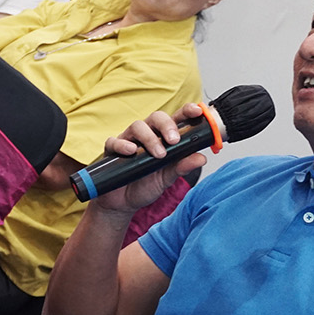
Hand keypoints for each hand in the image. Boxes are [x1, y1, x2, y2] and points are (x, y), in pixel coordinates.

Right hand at [93, 103, 207, 212]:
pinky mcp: (112, 151)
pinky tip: (131, 151)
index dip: (186, 111)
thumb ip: (182, 167)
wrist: (123, 203)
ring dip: (149, 138)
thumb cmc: (146, 185)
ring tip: (159, 154)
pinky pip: (114, 141)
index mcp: (163, 138)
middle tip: (174, 140)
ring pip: (137, 126)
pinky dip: (123, 144)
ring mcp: (128, 140)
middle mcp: (146, 135)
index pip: (175, 119)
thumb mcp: (167, 178)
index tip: (197, 111)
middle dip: (167, 125)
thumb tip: (201, 158)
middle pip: (156, 117)